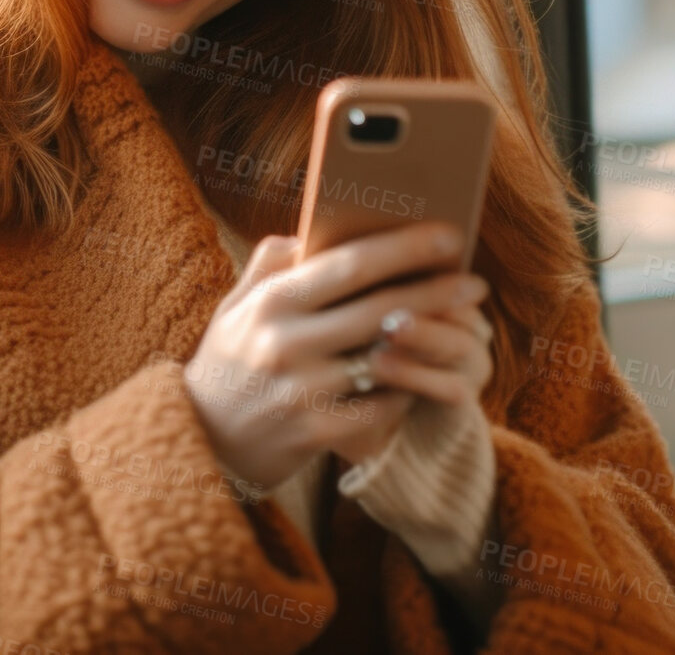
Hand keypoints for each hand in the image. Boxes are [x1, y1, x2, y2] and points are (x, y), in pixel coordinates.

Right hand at [183, 219, 486, 490]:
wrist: (200, 442)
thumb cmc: (227, 363)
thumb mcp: (236, 306)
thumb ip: (272, 264)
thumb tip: (315, 231)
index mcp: (270, 302)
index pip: (349, 264)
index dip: (405, 247)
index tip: (448, 235)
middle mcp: (286, 342)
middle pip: (381, 309)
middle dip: (436, 291)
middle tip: (474, 282)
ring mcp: (302, 390)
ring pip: (387, 358)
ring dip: (433, 340)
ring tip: (465, 326)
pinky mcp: (316, 432)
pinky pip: (380, 405)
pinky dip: (408, 387)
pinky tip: (428, 374)